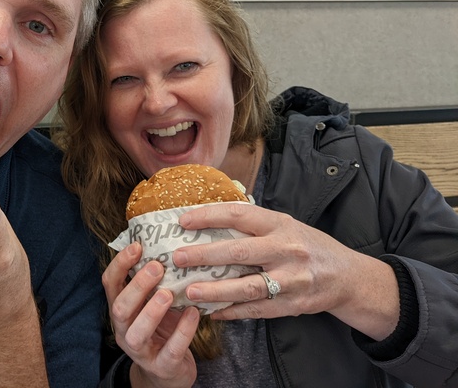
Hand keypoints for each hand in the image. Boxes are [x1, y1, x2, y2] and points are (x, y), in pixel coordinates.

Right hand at [102, 243, 198, 387]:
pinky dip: (183, 330)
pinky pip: (170, 350)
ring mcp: (141, 351)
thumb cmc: (162, 329)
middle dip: (137, 286)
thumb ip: (155, 283)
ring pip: (137, 332)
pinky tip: (193, 313)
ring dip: (152, 310)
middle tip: (156, 267)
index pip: (110, 283)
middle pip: (120, 308)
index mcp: (121, 309)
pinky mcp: (162, 367)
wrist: (169, 373)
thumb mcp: (154, 303)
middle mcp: (124, 329)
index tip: (138, 246)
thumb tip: (169, 245)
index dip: (120, 264)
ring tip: (169, 293)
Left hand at [174, 203, 398, 339]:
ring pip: (246, 287)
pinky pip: (257, 310)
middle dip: (204, 255)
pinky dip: (233, 312)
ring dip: (215, 290)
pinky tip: (213, 312)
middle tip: (178, 258)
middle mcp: (285, 250)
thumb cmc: (309, 245)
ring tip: (191, 291)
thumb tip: (210, 219)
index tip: (183, 220)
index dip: (208, 216)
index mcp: (280, 224)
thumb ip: (255, 224)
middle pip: (238, 252)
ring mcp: (290, 280)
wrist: (349, 276)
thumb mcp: (286, 225)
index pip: (238, 215)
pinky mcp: (292, 305)